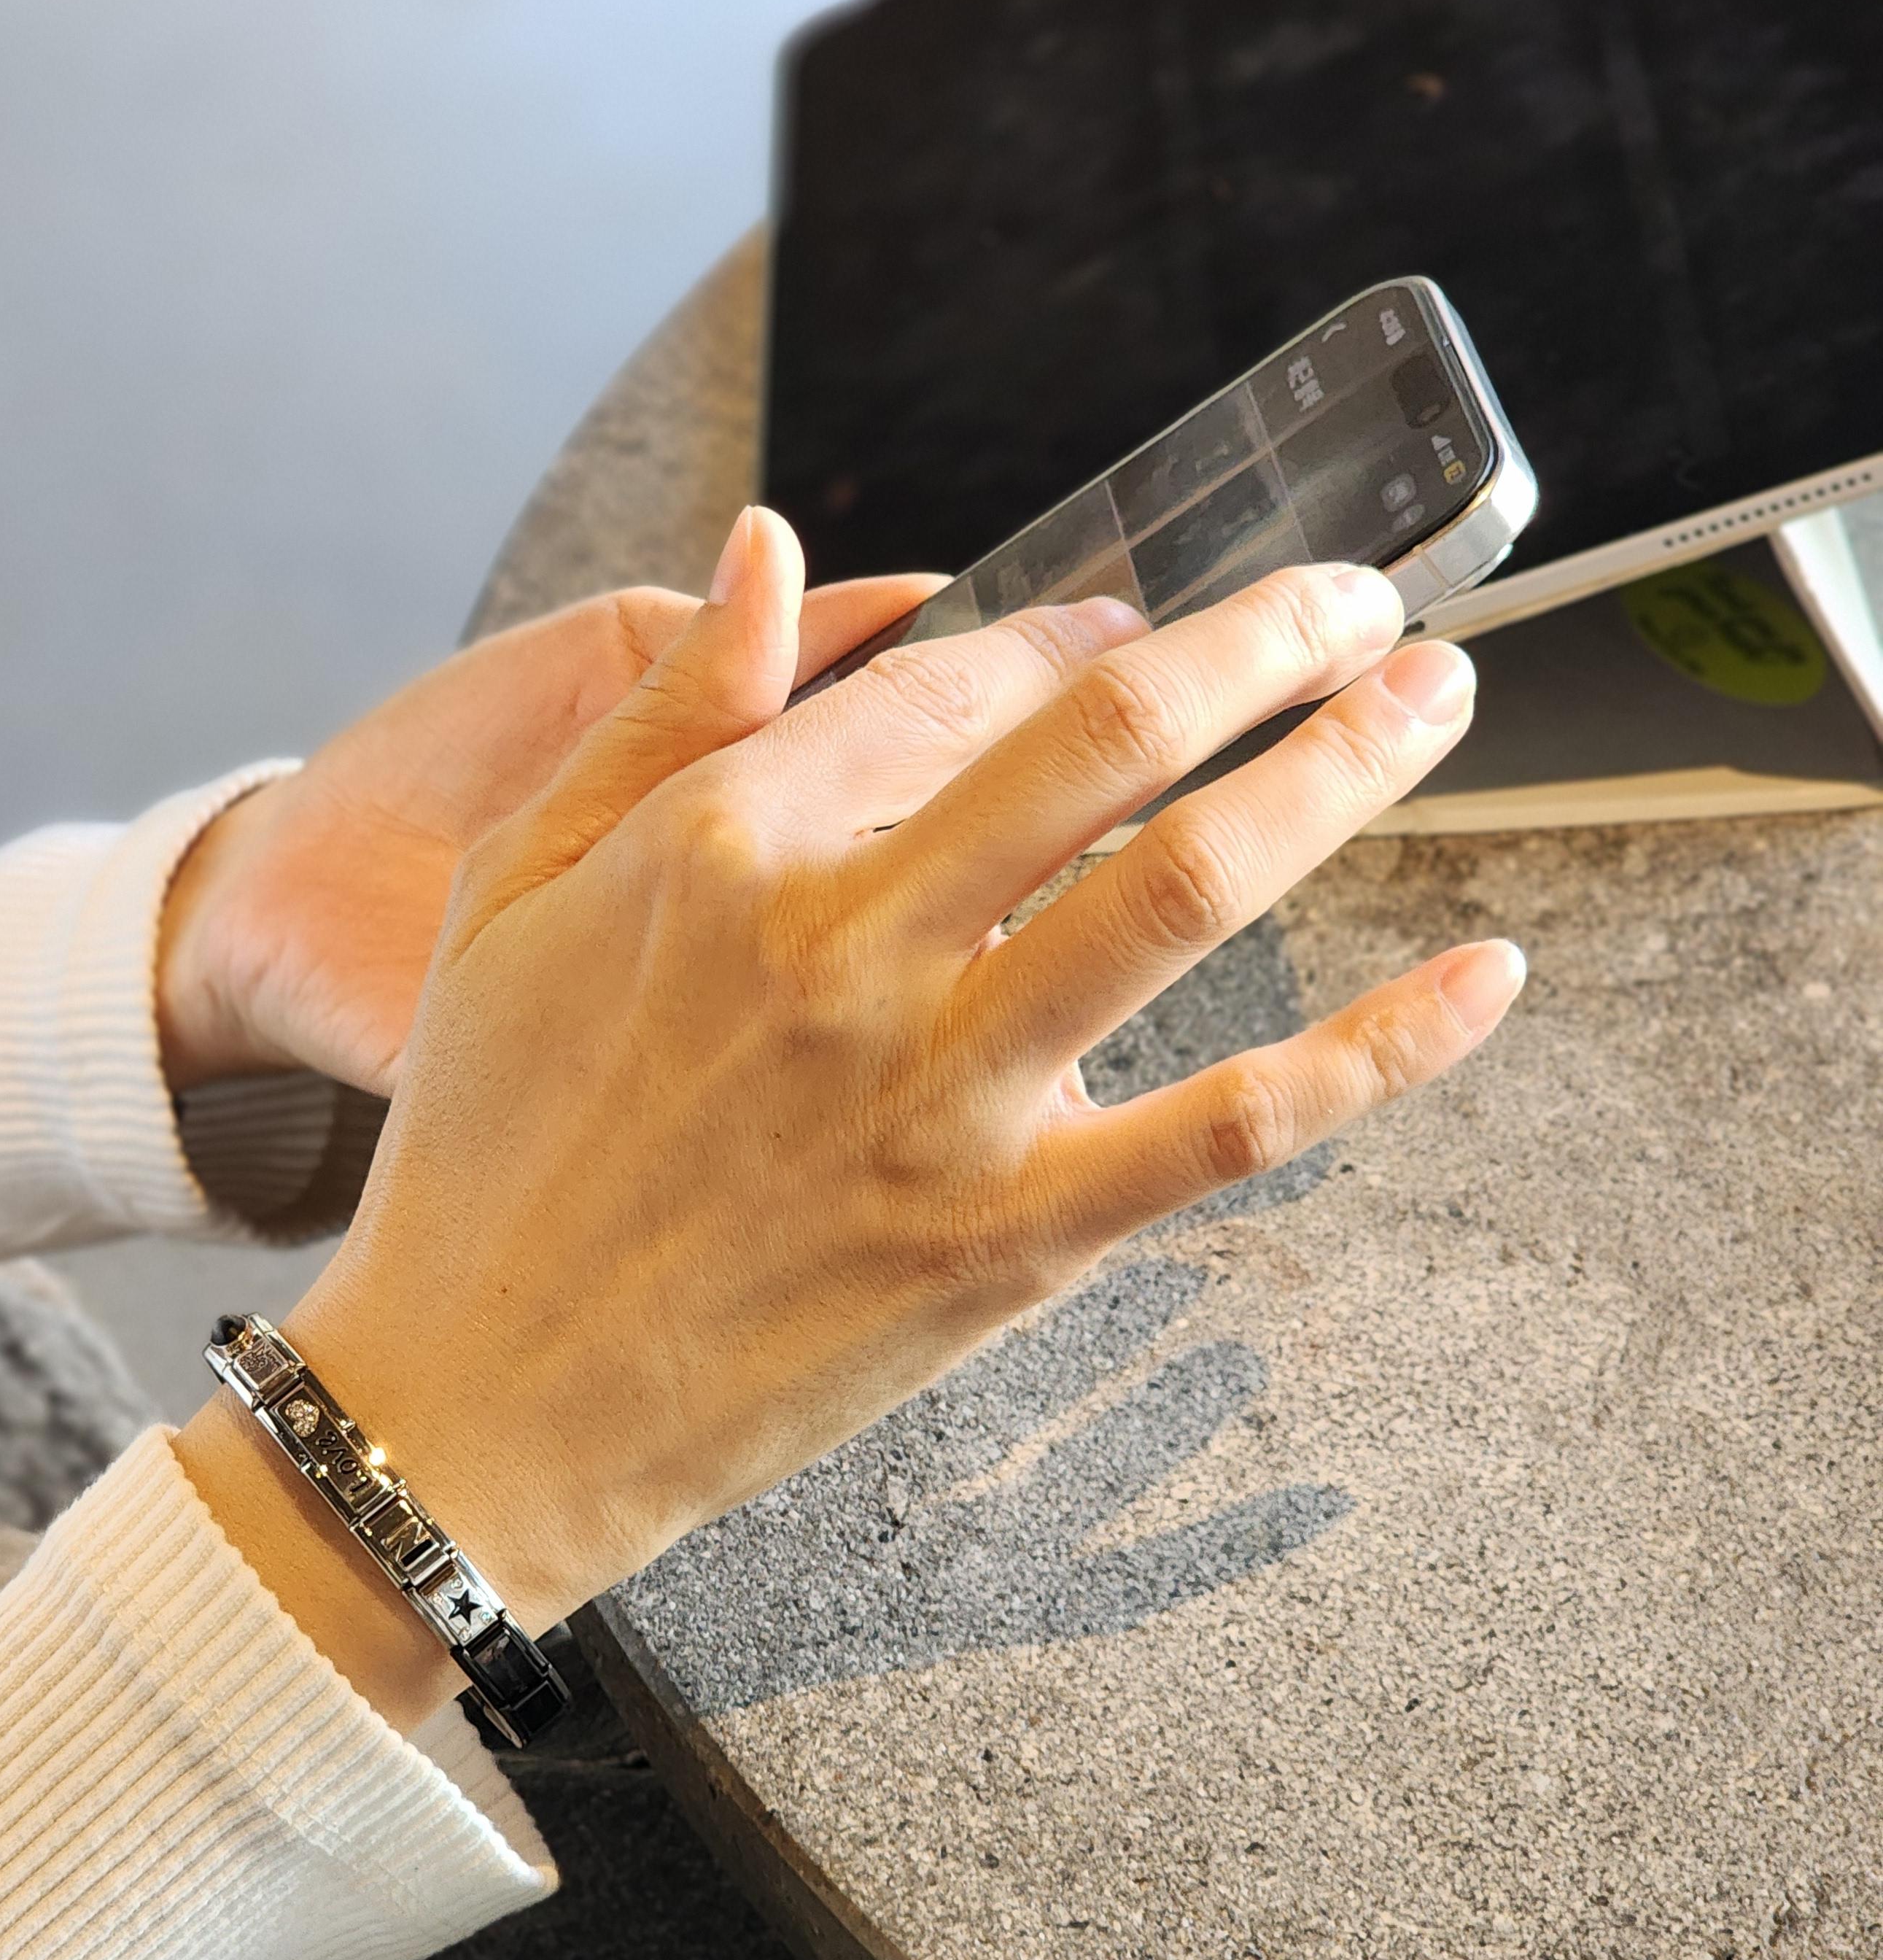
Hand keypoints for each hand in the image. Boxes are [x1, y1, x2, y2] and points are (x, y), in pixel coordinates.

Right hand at [173, 506, 1520, 1729]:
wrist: (475, 1411)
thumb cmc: (483, 1151)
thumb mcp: (508, 891)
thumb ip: (654, 712)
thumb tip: (763, 548)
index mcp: (726, 848)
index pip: (959, 686)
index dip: (1075, 636)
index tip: (1144, 632)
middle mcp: (849, 950)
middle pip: (1109, 740)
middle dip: (1266, 639)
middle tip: (1358, 601)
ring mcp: (940, 1100)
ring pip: (1191, 891)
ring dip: (1340, 772)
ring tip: (1436, 700)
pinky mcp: (1007, 1239)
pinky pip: (1234, 1127)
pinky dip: (1379, 1053)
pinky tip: (1483, 984)